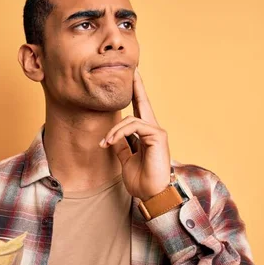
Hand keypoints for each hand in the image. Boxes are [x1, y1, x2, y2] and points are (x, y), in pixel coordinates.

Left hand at [100, 68, 170, 200]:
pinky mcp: (158, 136)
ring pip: (131, 119)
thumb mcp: (126, 160)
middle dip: (137, 86)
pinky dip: (119, 132)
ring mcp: (157, 132)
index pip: (140, 111)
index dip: (136, 95)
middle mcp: (154, 130)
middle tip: (133, 70)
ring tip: (104, 143)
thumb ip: (121, 146)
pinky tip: (110, 142)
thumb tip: (112, 136)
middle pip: (144, 103)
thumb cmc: (141, 180)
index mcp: (146, 135)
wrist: (151, 194)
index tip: (132, 80)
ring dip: (114, 130)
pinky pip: (134, 126)